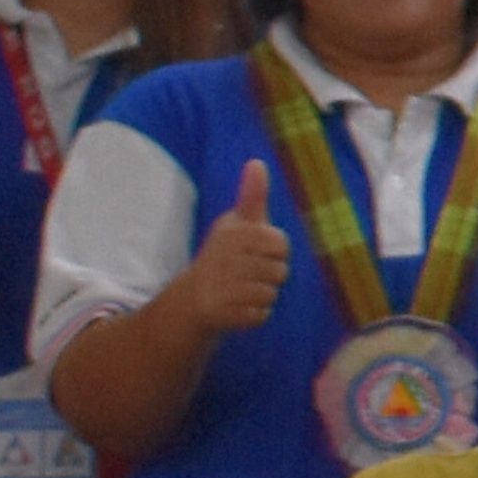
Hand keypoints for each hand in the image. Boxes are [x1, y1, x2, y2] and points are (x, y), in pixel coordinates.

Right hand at [175, 159, 293, 336]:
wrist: (195, 296)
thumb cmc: (225, 254)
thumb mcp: (237, 223)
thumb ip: (252, 196)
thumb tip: (257, 162)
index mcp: (234, 234)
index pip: (282, 245)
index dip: (275, 252)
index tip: (256, 251)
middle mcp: (226, 259)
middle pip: (280, 272)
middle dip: (270, 275)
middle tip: (246, 273)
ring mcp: (223, 287)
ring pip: (271, 295)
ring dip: (262, 295)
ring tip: (241, 289)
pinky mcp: (224, 314)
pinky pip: (261, 316)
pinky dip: (255, 314)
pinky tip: (237, 306)